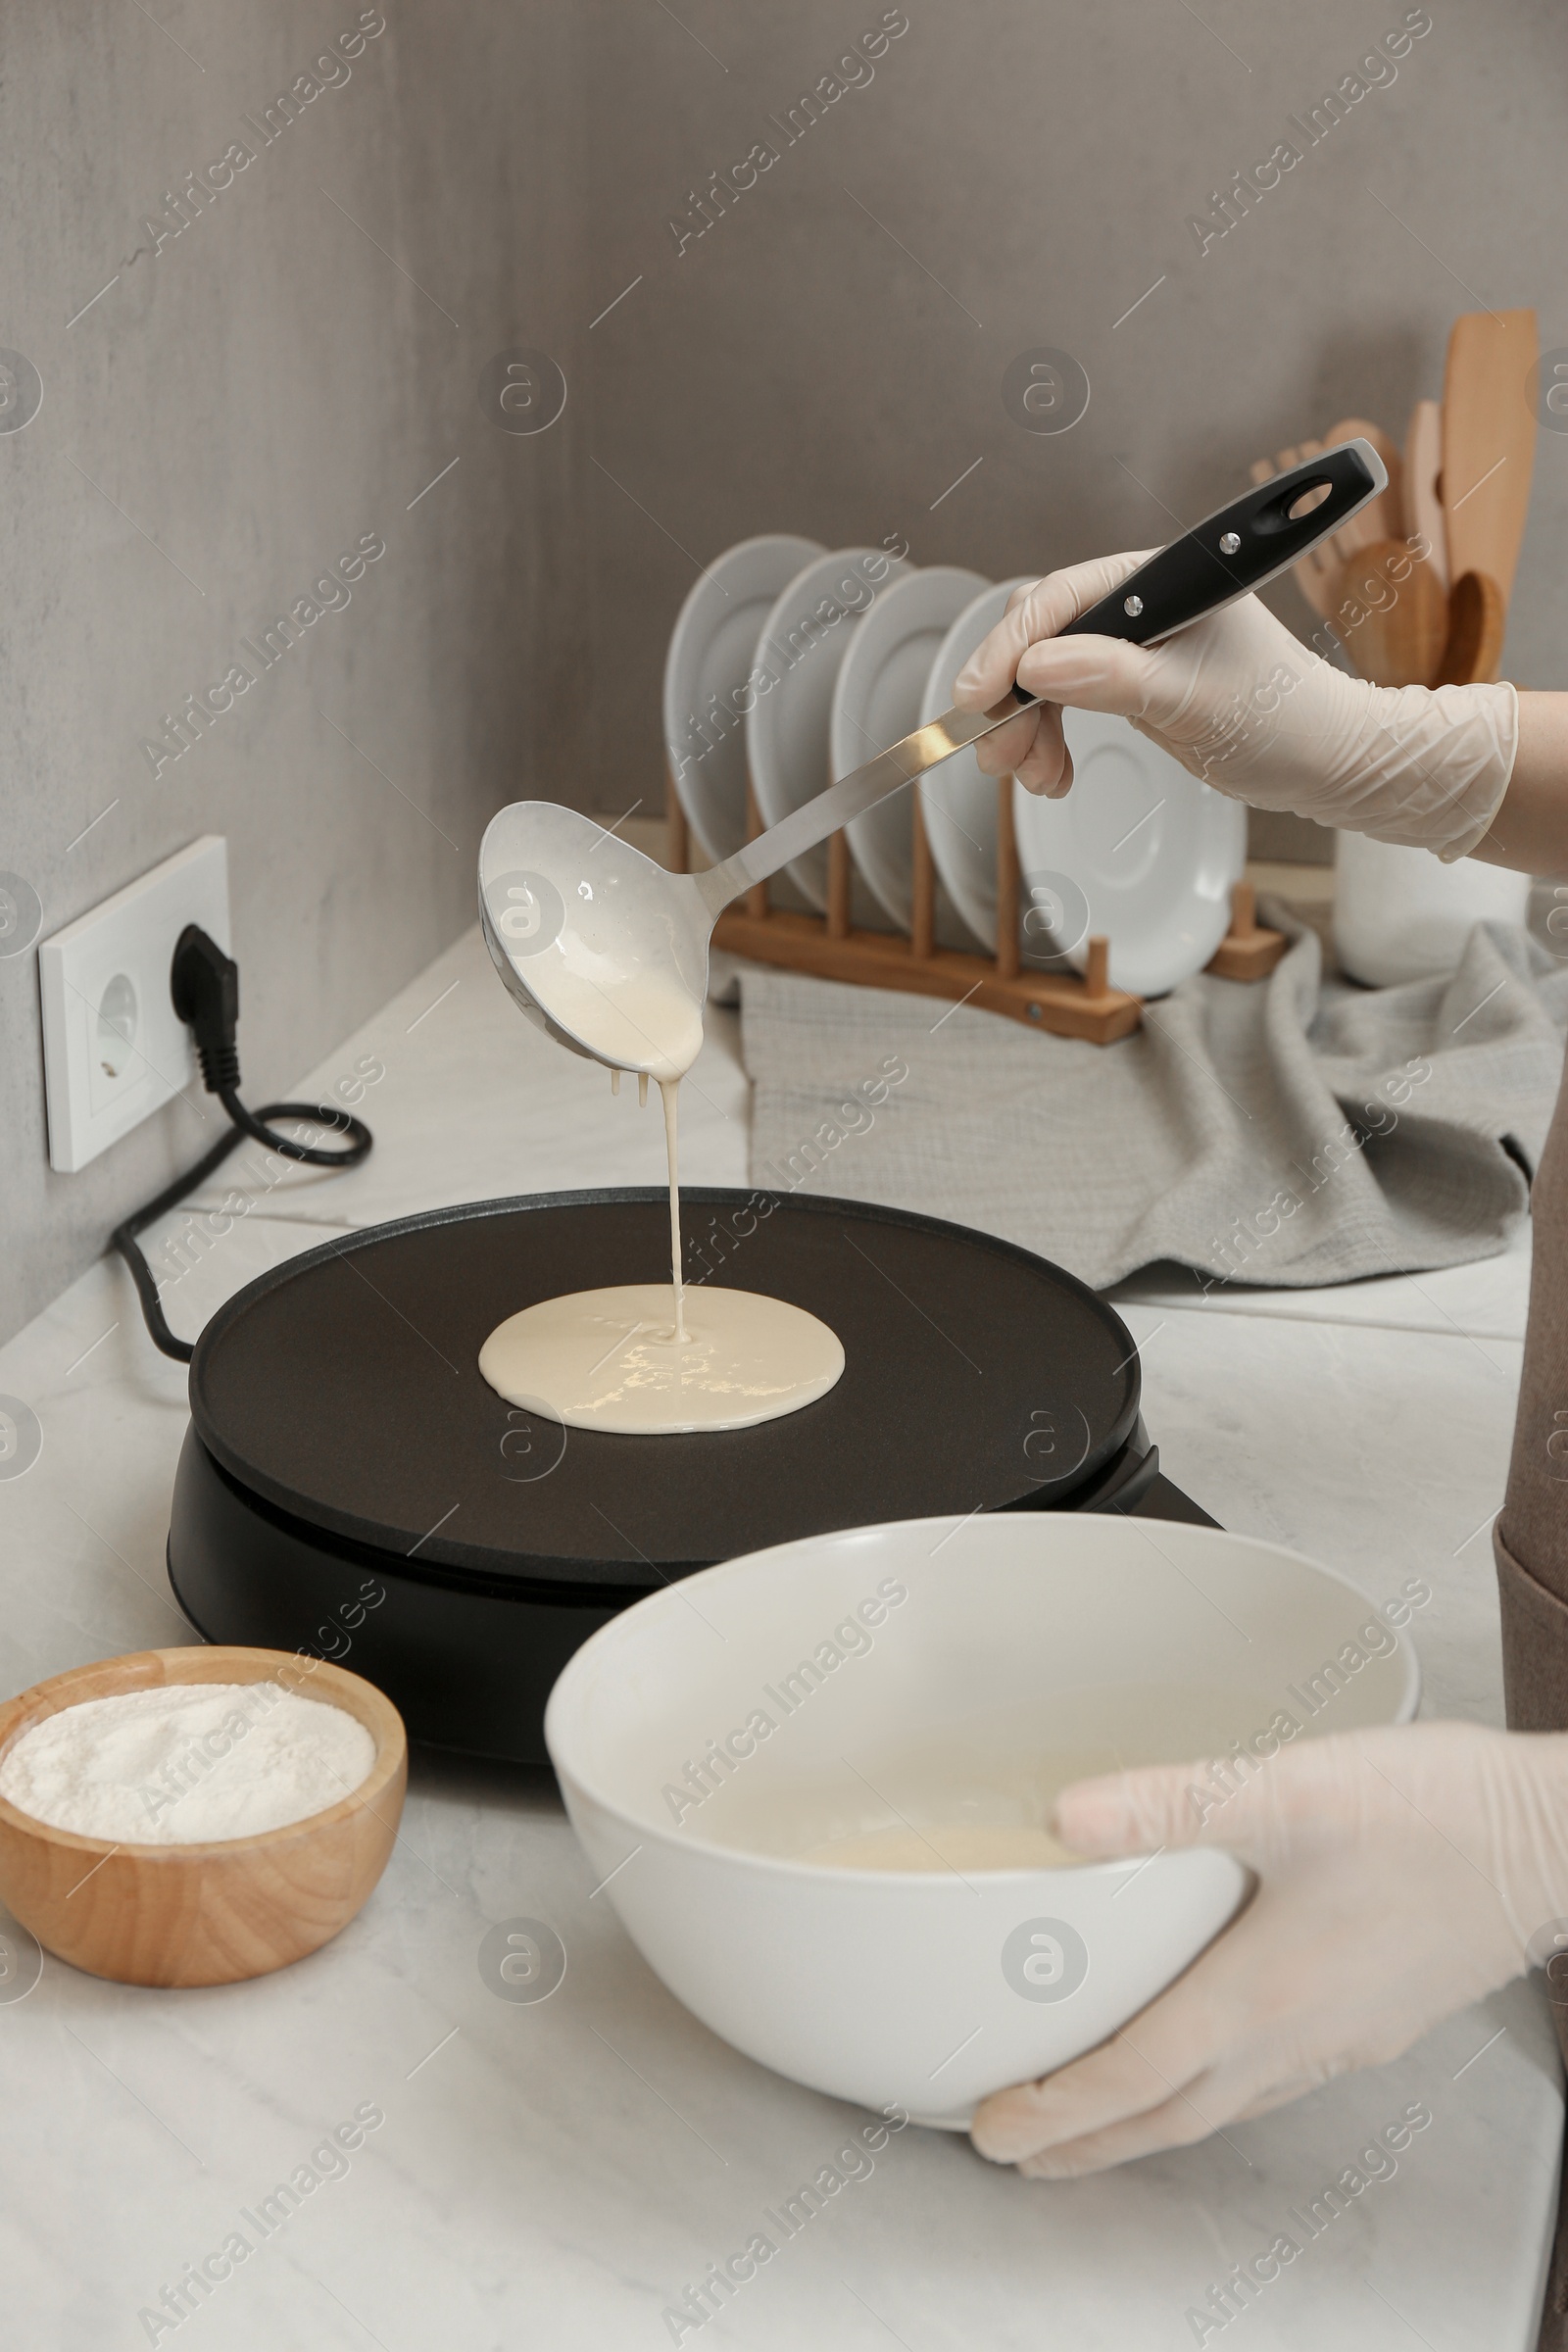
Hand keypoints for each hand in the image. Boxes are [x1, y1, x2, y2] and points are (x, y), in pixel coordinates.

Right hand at [950, 555, 1516, 861]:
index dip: (1009, 646)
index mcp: (1164, 580)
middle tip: (995, 754)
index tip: (977, 698)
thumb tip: (1038, 666)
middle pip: (1044, 636)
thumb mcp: (1193, 701)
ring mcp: (1136, 643)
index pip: (1063, 599)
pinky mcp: (1132, 680)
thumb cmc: (1284, 719)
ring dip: (1026, 728)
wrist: (1327, 762)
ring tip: (1034, 778)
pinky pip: (1066, 699)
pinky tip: (1053, 773)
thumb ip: (1114, 679)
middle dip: (1012, 698)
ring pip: (1047, 674)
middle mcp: (1144, 601)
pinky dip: (1048, 738)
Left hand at [970, 1722, 1567, 2177]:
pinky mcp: (1378, 2018)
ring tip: (1092, 2127)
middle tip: (1017, 2155)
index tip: (991, 2128)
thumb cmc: (1439, 1813)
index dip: (1054, 2108)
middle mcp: (1297, 2037)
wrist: (1555, 1839)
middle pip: (1168, 2117)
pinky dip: (1213, 2094)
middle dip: (1085, 2143)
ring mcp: (1342, 2038)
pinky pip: (1273, 2084)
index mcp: (1262, 1995)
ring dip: (1146, 2126)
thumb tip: (1063, 1817)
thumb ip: (1171, 1802)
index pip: (1133, 2077)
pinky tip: (1213, 2065)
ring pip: (1221, 2108)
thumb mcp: (1290, 1788)